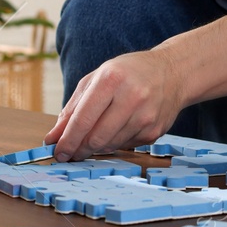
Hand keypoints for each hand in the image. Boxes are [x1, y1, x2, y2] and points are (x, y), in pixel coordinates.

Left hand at [43, 48, 186, 159]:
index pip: (83, 118)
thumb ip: (73, 107)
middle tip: (69, 153)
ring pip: (110, 145)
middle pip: (96, 137)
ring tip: (89, 141)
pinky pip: (125, 146)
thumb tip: (54, 137)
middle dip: (78, 149)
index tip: (56, 151)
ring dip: (95, 147)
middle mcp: (132, 97)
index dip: (67, 139)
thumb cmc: (129, 73)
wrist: (172, 73)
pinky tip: (115, 131)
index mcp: (112, 79)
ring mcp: (146, 116)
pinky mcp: (155, 131)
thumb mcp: (97, 78)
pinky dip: (114, 143)